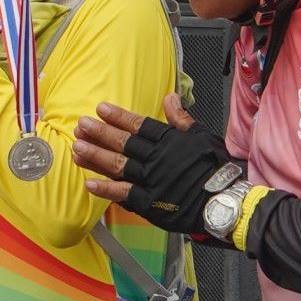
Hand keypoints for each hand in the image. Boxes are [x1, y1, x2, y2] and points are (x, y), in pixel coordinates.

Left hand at [71, 93, 235, 234]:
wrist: (223, 201)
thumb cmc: (216, 169)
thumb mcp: (202, 136)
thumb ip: (182, 118)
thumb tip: (170, 97)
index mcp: (169, 141)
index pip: (139, 125)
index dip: (118, 116)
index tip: (101, 109)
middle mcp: (156, 159)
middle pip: (123, 143)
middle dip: (100, 133)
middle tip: (81, 125)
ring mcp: (151, 181)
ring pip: (118, 166)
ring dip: (96, 157)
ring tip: (77, 148)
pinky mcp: (149, 203)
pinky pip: (123, 194)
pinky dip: (106, 189)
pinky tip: (89, 183)